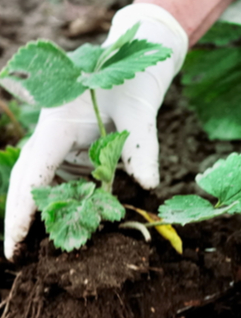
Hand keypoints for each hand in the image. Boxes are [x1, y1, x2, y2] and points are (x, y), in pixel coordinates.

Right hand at [4, 4, 187, 259]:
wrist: (135, 60)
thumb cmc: (133, 81)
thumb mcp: (141, 112)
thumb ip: (142, 148)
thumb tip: (149, 186)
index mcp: (58, 125)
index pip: (32, 174)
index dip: (21, 212)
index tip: (14, 244)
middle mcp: (52, 137)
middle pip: (27, 183)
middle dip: (21, 219)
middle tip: (17, 256)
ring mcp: (61, 145)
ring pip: (42, 185)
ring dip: (42, 215)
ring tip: (41, 250)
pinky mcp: (74, 151)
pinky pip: (63, 181)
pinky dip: (65, 203)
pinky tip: (71, 224)